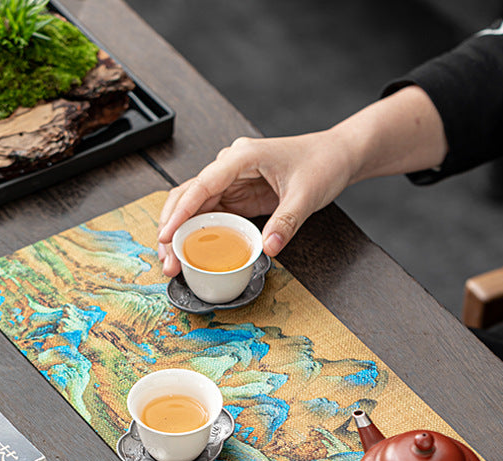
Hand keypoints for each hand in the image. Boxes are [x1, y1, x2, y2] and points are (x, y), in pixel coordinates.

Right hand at [156, 86, 448, 276]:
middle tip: (167, 261)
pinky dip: (196, 235)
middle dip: (171, 228)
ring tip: (172, 263)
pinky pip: (210, 215)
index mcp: (242, 157)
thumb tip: (268, 250)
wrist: (335, 156)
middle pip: (188, 197)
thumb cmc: (322, 164)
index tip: (166, 235)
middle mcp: (229, 167)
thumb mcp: (306, 196)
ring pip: (193, 207)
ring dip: (179, 234)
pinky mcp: (236, 195)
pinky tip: (188, 255)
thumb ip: (286, 222)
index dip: (181, 212)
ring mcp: (230, 181)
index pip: (203, 185)